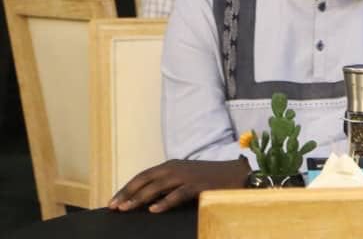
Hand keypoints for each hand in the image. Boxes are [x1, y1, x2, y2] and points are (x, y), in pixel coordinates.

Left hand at [109, 158, 249, 212]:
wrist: (237, 174)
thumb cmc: (210, 178)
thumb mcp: (185, 179)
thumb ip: (168, 185)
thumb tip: (147, 199)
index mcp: (171, 165)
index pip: (143, 176)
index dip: (127, 188)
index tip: (113, 201)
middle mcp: (175, 167)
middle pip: (145, 179)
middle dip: (127, 193)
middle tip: (113, 206)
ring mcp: (186, 175)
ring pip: (157, 186)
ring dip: (139, 197)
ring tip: (126, 208)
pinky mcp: (197, 185)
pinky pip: (177, 194)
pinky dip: (164, 202)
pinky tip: (153, 210)